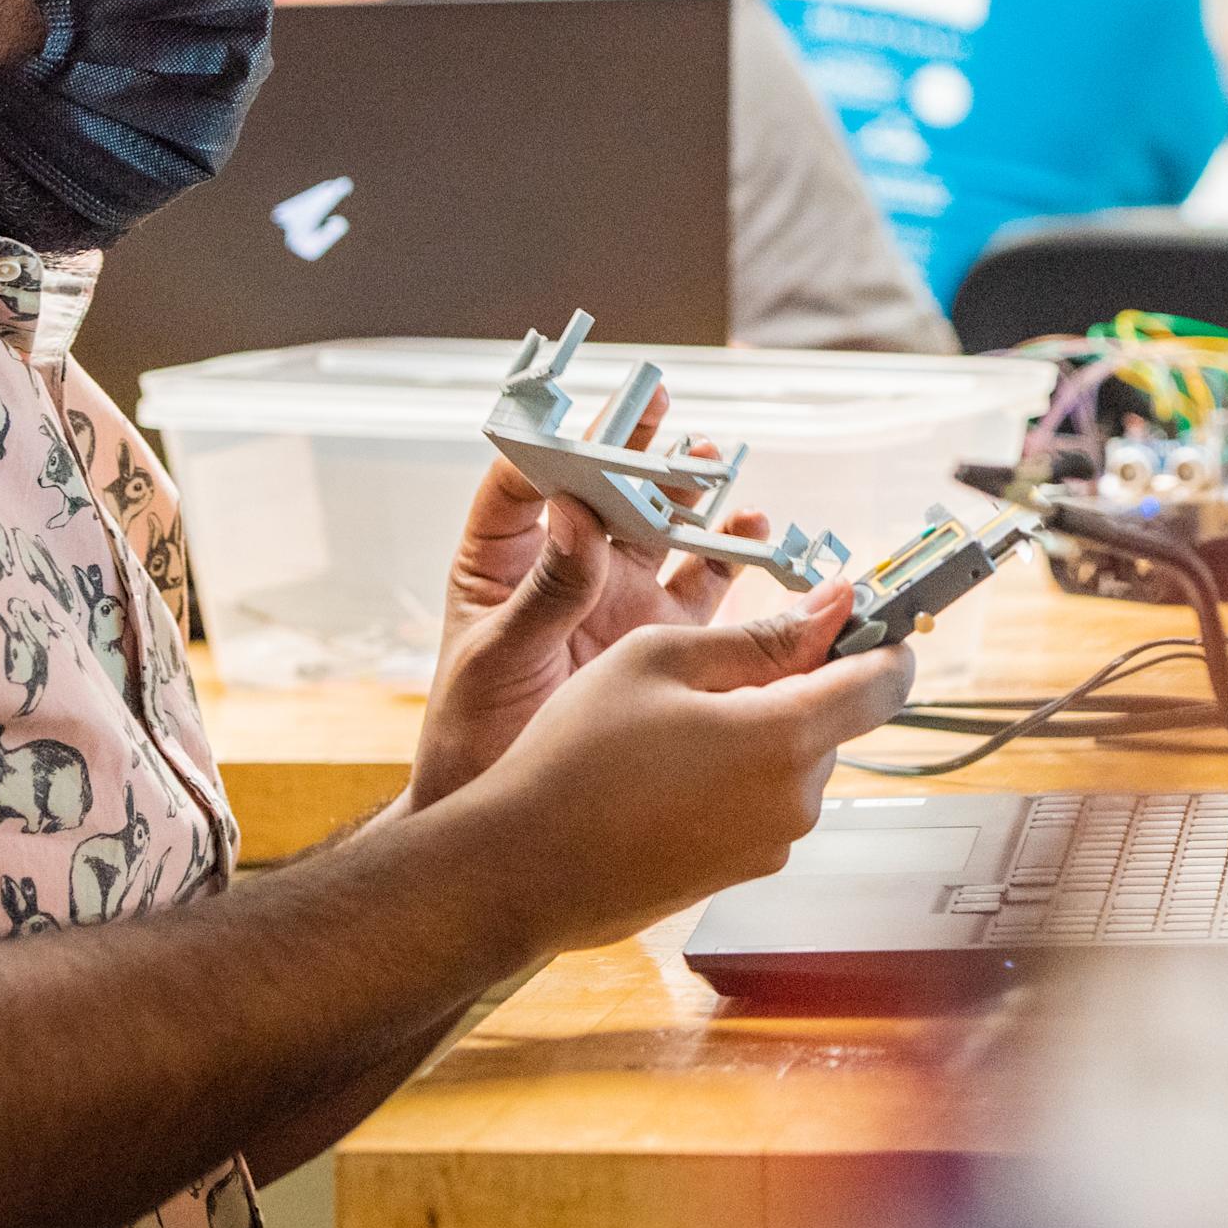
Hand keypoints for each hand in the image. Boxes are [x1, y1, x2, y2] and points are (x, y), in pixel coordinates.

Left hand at [408, 385, 764, 809]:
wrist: (506, 819)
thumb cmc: (472, 734)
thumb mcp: (498, 660)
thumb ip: (542, 594)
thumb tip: (574, 512)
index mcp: (500, 562)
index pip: (522, 482)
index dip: (555, 444)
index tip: (588, 422)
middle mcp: (561, 568)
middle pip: (601, 489)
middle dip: (633, 449)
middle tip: (662, 408)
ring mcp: (613, 599)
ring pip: (657, 528)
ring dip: (686, 493)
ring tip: (712, 461)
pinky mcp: (657, 636)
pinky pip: (701, 586)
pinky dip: (730, 556)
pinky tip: (754, 530)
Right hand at [465, 586, 916, 956]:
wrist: (522, 866)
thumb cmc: (576, 757)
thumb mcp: (660, 659)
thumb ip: (760, 634)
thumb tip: (832, 608)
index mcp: (786, 738)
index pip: (887, 682)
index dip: (880, 638)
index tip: (852, 614)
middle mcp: (796, 801)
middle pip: (833, 718)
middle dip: (791, 682)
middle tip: (706, 667)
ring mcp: (771, 844)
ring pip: (793, 759)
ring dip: (755, 728)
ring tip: (666, 724)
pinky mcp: (743, 872)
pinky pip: (761, 800)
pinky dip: (730, 773)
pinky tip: (660, 770)